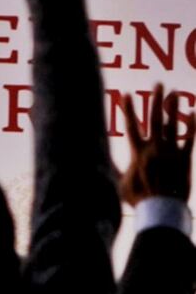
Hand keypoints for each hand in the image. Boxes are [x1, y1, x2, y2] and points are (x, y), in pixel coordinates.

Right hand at [121, 83, 195, 203]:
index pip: (131, 125)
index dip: (128, 109)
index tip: (126, 94)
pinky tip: (193, 113)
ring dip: (174, 108)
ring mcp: (170, 152)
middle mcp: (154, 148)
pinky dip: (192, 126)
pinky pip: (189, 139)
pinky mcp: (184, 160)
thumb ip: (117, 169)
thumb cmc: (138, 198)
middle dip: (156, 100)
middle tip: (159, 84)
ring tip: (175, 93)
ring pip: (172, 125)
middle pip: (155, 119)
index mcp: (137, 153)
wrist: (160, 209)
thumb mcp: (121, 183)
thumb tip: (105, 162)